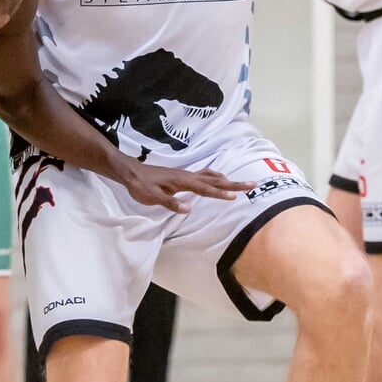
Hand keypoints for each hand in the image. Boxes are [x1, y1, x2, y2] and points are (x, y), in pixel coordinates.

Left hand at [117, 162, 253, 212]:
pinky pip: (204, 175)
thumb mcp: (152, 197)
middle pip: (214, 180)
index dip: (220, 193)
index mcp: (183, 181)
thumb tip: (188, 209)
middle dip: (233, 183)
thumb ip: (170, 202)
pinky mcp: (182, 176)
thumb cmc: (140, 185)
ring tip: (239, 184)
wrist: (130, 172)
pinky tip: (217, 180)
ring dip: (226, 179)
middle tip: (251, 184)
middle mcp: (187, 176)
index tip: (235, 196)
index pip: (206, 188)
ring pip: (211, 176)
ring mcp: (186, 175)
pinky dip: (215, 178)